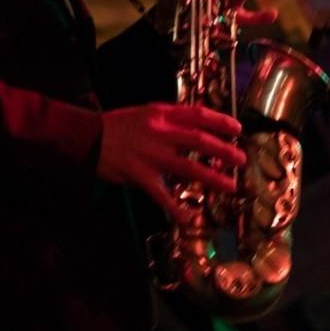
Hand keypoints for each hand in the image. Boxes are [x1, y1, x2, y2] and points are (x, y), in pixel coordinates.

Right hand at [96, 103, 245, 221]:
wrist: (88, 135)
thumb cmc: (119, 124)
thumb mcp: (146, 112)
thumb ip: (170, 119)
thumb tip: (197, 127)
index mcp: (162, 114)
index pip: (198, 115)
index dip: (220, 121)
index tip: (238, 129)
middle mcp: (160, 133)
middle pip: (199, 141)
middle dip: (223, 151)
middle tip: (241, 159)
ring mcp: (151, 155)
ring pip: (188, 168)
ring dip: (212, 178)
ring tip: (231, 186)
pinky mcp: (141, 176)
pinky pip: (163, 196)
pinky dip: (177, 209)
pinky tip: (190, 218)